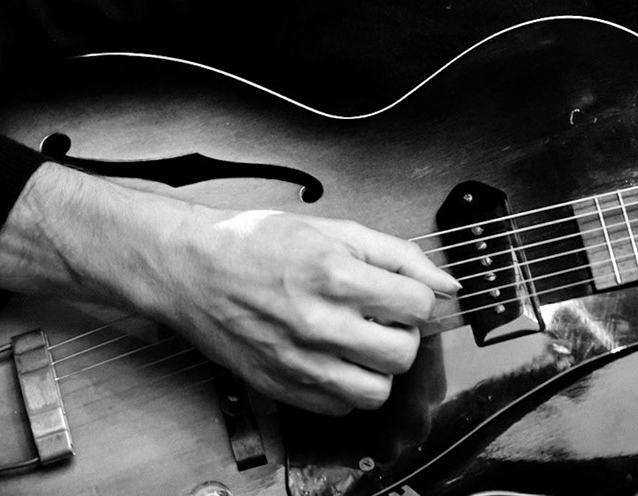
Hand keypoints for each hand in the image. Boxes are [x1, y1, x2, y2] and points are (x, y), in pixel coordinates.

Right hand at [147, 204, 459, 414]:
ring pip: (375, 391)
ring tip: (360, 342)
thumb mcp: (335, 229)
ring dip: (377, 368)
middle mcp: (319, 324)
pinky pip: (339, 407)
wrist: (192, 268)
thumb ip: (398, 255)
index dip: (417, 298)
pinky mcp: (280, 386)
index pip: (418, 306)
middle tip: (382, 318)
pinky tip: (333, 358)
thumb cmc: (257, 243)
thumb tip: (445, 283)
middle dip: (402, 334)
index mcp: (336, 276)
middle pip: (402, 353)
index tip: (403, 295)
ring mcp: (298, 361)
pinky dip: (345, 387)